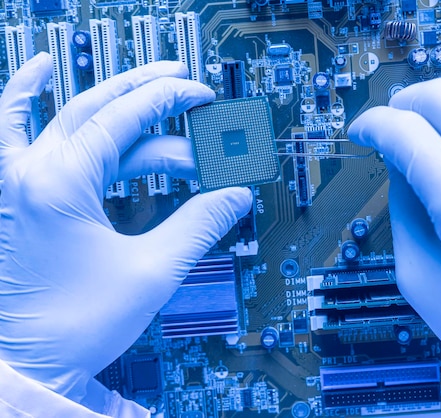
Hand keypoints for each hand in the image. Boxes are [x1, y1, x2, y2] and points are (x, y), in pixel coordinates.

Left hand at [0, 53, 251, 401]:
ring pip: (67, 119)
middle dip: (145, 89)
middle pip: (95, 105)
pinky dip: (22, 96)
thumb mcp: (149, 273)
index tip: (202, 96)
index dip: (171, 101)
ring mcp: (14, 181)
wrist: (23, 363)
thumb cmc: (71, 326)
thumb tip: (234, 196)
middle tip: (184, 82)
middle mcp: (28, 171)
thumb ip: (198, 224)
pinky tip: (33, 69)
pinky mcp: (14, 196)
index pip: (125, 118)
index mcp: (59, 184)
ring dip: (109, 98)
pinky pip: (14, 128)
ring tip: (144, 84)